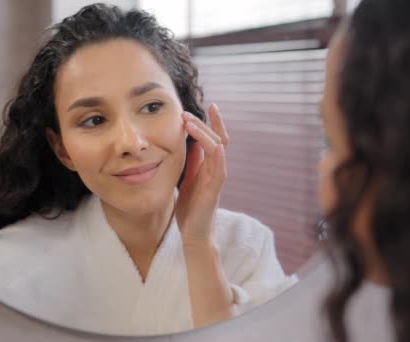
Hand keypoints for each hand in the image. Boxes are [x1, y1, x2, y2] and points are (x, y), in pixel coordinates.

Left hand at [176, 103, 228, 244]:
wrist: (193, 234)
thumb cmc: (190, 208)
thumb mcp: (188, 178)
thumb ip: (193, 161)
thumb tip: (192, 140)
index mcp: (209, 166)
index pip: (214, 138)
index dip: (211, 122)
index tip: (205, 106)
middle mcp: (215, 169)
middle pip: (218, 139)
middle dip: (206, 123)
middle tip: (188, 112)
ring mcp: (216, 180)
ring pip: (218, 150)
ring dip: (205, 135)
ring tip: (191, 123)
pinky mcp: (214, 192)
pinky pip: (220, 171)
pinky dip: (220, 158)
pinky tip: (218, 146)